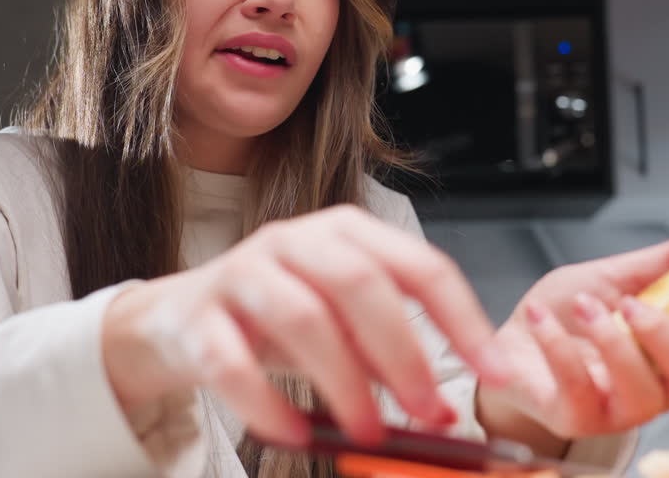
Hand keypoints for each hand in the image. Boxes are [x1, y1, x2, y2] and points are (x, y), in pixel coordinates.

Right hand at [98, 205, 513, 447]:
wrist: (174, 320)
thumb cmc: (270, 318)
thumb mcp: (339, 325)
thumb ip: (387, 355)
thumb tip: (441, 411)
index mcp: (344, 233)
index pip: (419, 266)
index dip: (462, 320)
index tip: (494, 372)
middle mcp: (294, 240)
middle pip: (361, 283)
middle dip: (403, 352)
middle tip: (426, 412)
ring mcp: (242, 272)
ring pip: (302, 318)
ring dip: (344, 383)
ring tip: (367, 433)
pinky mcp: (197, 317)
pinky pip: (233, 360)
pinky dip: (268, 402)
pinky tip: (296, 435)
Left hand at [476, 228, 668, 446]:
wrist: (510, 343)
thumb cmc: (569, 313)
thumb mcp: (616, 274)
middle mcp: (661, 386)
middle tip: (633, 303)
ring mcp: (621, 409)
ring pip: (644, 393)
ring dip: (612, 341)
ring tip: (583, 306)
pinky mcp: (577, 418)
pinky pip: (579, 390)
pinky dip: (558, 346)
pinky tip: (542, 318)